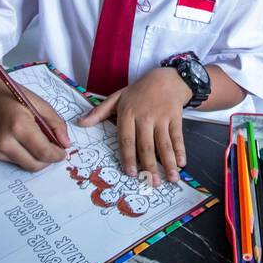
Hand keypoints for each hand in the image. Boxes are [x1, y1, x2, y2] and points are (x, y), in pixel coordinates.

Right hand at [0, 85, 68, 170]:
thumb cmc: (14, 96)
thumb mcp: (41, 104)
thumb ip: (56, 124)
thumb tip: (66, 144)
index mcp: (19, 126)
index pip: (43, 152)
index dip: (57, 155)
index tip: (63, 150)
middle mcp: (6, 141)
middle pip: (36, 165)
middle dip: (49, 160)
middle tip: (55, 148)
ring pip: (28, 166)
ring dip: (39, 159)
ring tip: (41, 142)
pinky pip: (18, 162)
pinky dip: (28, 156)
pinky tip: (27, 142)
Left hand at [77, 68, 190, 185]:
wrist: (166, 78)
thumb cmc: (139, 91)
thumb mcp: (117, 97)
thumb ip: (99, 112)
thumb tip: (81, 123)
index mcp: (128, 114)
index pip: (127, 140)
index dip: (129, 158)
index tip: (131, 174)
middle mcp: (145, 117)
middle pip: (147, 146)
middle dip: (150, 166)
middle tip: (152, 184)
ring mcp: (161, 118)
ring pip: (164, 144)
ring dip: (168, 163)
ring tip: (171, 179)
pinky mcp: (175, 118)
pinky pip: (177, 137)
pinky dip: (180, 150)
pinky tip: (182, 163)